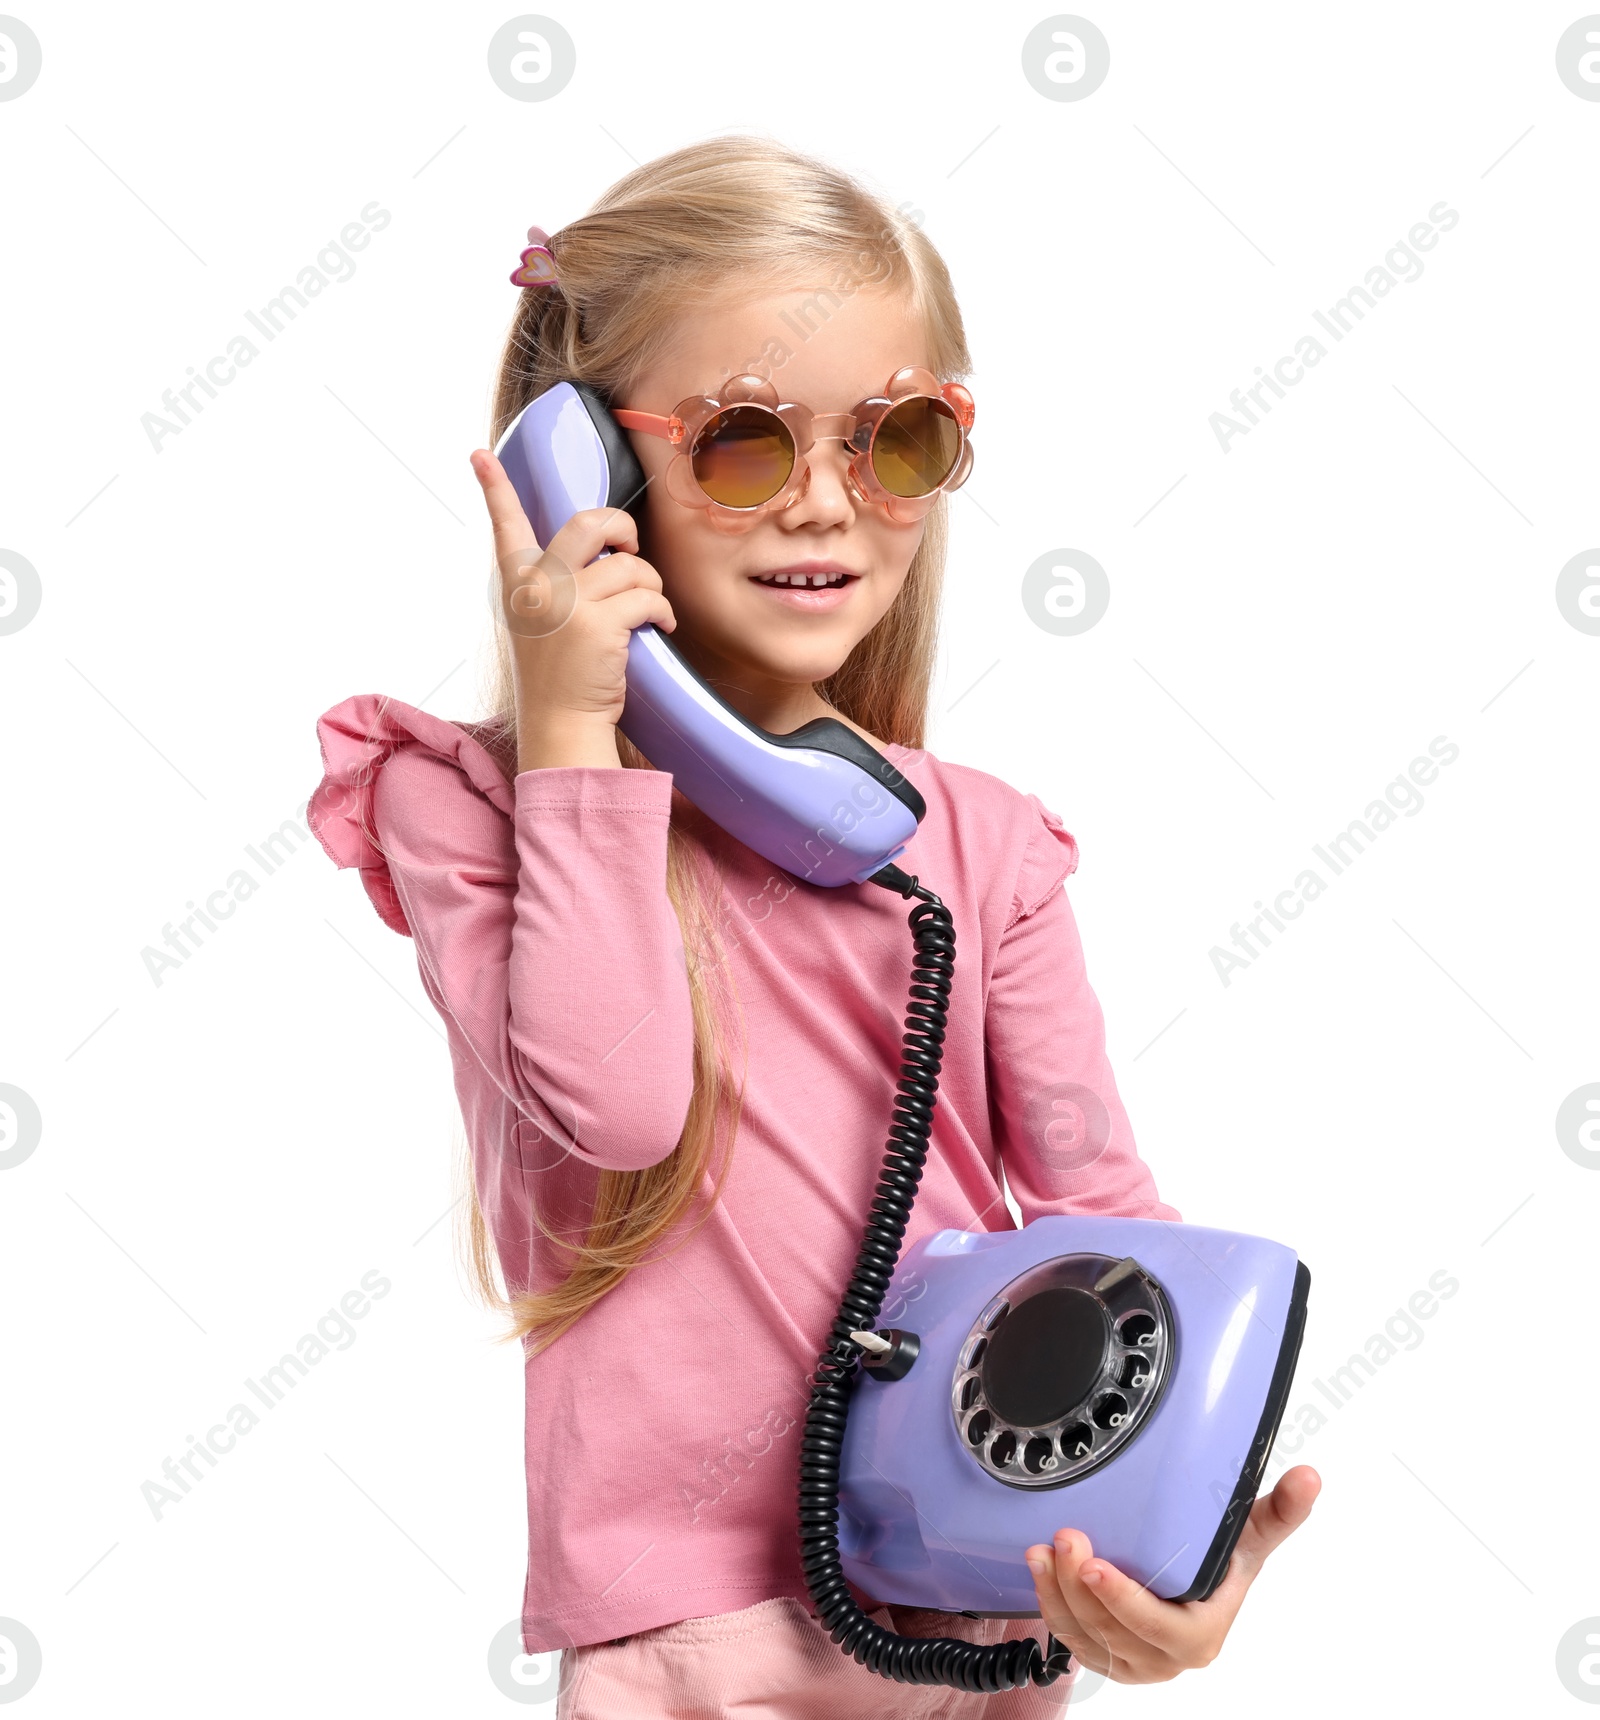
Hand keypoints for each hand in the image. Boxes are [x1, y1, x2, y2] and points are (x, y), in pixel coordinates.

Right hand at [468, 449, 676, 762]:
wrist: (562, 727)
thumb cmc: (560, 678)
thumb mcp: (540, 624)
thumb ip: (556, 586)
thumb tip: (605, 552)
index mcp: (518, 584)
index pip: (504, 526)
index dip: (494, 488)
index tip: (478, 456)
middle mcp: (538, 587)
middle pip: (590, 522)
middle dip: (623, 528)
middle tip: (631, 549)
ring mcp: (567, 603)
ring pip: (631, 566)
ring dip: (650, 588)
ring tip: (646, 613)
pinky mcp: (600, 624)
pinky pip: (648, 598)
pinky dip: (663, 613)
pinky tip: (661, 628)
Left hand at [1024, 1465, 1319, 1682]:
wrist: (1199, 1586)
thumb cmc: (1224, 1559)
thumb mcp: (1250, 1534)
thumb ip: (1280, 1510)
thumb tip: (1309, 1479)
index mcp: (1202, 1634)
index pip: (1161, 1629)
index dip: (1125, 1602)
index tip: (1095, 1565)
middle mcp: (1166, 1657)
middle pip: (1114, 1633)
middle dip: (1080, 1589)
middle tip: (1064, 1539)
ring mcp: (1134, 1661)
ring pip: (1085, 1638)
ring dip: (1057, 1595)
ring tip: (1044, 1550)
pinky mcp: (1107, 1656)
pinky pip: (1071, 1639)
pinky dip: (1051, 1605)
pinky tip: (1041, 1568)